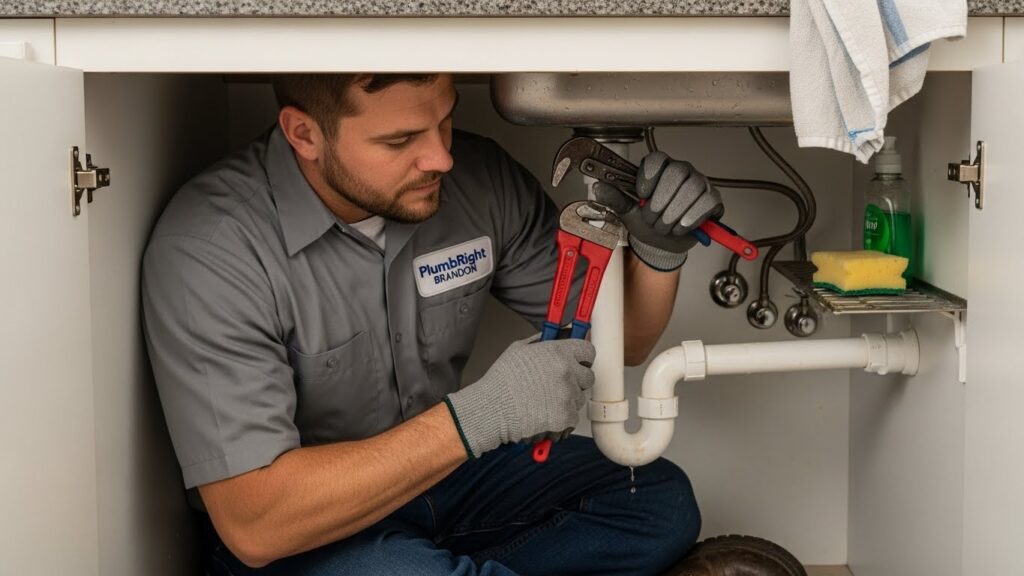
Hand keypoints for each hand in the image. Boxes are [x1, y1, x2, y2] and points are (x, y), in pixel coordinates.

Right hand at [444, 335, 594, 457]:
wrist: (491, 409)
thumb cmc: (501, 381)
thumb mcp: (520, 349)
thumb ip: (543, 341)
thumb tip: (560, 334)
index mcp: (558, 352)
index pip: (588, 350)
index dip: (582, 357)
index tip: (578, 361)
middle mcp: (567, 373)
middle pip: (587, 376)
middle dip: (575, 380)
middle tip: (556, 384)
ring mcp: (568, 396)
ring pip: (579, 398)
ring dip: (567, 400)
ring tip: (543, 401)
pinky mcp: (566, 417)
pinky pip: (572, 417)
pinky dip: (561, 418)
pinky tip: (544, 414)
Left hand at [593, 151, 723, 270]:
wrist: (662, 244)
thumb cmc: (648, 223)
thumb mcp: (628, 212)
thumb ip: (615, 198)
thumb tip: (599, 187)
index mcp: (659, 168)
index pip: (657, 159)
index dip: (648, 177)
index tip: (641, 196)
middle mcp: (681, 170)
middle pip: (676, 172)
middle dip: (661, 201)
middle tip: (652, 218)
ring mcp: (699, 183)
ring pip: (692, 188)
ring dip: (674, 213)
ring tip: (665, 226)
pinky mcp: (712, 199)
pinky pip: (707, 202)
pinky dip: (692, 217)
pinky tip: (681, 227)